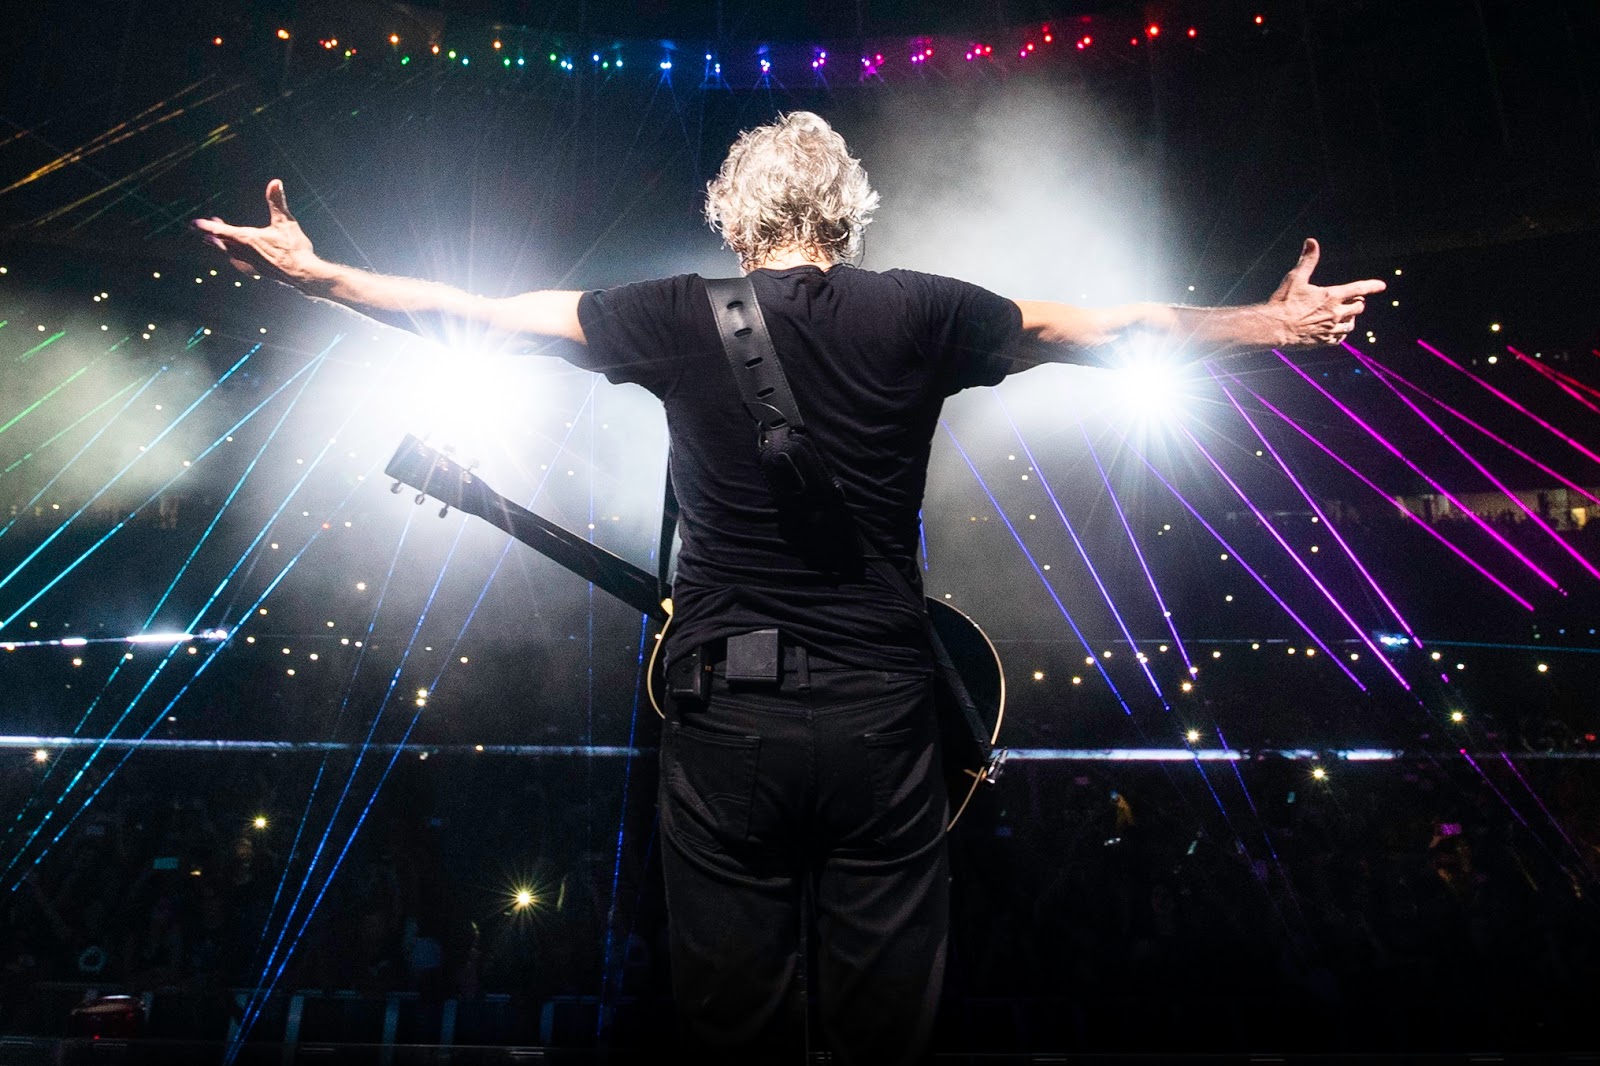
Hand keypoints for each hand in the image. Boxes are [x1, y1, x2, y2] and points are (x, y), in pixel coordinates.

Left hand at [191, 180, 325, 287]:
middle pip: (220, 242)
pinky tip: (237, 258)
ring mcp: (251, 263)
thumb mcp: (285, 222)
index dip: (205, 226)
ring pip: (229, 253)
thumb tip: (275, 182)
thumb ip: (277, 202)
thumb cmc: (294, 248)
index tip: (192, 223)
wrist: (303, 274)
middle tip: (198, 229)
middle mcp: (244, 252)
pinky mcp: (258, 270)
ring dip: (220, 245)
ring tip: (214, 241)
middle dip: (209, 234)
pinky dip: (233, 256)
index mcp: (247, 239)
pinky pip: (239, 262)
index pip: (220, 231)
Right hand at [1267, 238, 1385, 348]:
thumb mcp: (1295, 278)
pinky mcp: (1324, 340)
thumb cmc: (1284, 301)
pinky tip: (1336, 330)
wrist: (1274, 327)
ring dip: (1351, 318)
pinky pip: (1341, 338)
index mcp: (1331, 296)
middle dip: (1358, 302)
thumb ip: (1308, 260)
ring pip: (1352, 324)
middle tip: (1353, 300)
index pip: (1359, 288)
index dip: (1373, 286)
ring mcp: (1331, 328)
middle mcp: (1335, 313)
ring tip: (1345, 315)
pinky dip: (1342, 333)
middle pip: (1359, 307)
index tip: (1382, 286)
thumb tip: (1311, 241)